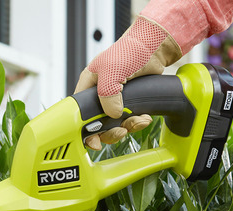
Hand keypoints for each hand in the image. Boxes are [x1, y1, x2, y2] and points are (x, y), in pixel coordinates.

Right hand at [74, 16, 181, 149]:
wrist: (154, 48)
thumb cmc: (130, 51)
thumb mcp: (112, 71)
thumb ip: (107, 94)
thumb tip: (113, 115)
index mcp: (88, 86)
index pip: (78, 113)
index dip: (83, 129)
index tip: (93, 140)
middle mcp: (99, 95)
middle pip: (96, 124)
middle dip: (109, 132)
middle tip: (120, 132)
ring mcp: (114, 101)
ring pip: (114, 125)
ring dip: (127, 127)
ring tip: (138, 121)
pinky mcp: (128, 103)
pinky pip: (129, 121)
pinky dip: (137, 123)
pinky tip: (144, 118)